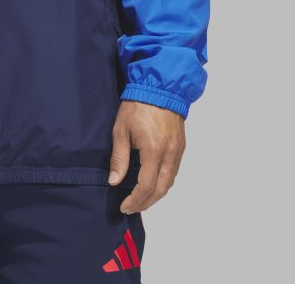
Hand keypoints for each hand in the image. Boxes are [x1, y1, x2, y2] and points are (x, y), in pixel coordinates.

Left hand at [107, 99, 185, 213]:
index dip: (135, 200)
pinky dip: (164, 182)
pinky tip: (153, 182)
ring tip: (140, 198)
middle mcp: (169, 154)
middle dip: (146, 202)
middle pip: (161, 190)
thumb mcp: (121, 130)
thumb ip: (119, 158)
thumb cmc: (137, 106)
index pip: (146, 186)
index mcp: (154, 151)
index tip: (124, 206)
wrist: (159, 87)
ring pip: (170, 182)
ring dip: (156, 194)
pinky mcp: (181, 146)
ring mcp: (178, 151)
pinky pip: (174, 171)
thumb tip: (114, 181)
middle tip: (131, 207)